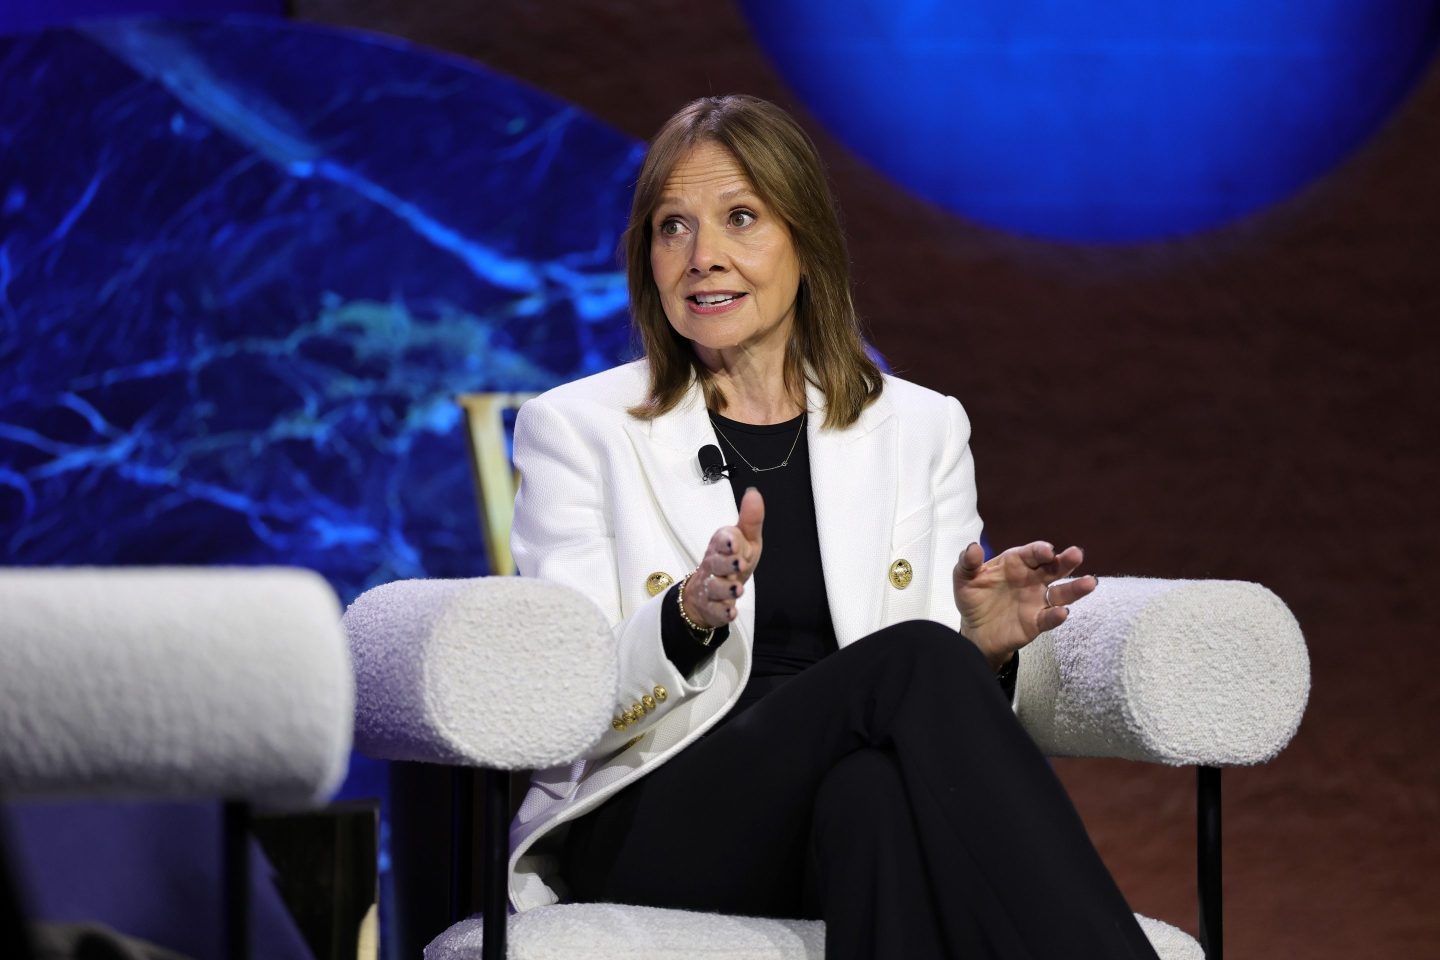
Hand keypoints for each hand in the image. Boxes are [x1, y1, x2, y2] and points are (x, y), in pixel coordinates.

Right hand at [683, 487, 763, 628]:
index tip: (734, 541)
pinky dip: (722, 612)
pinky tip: (730, 612)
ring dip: (725, 589)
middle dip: (726, 563)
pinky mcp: (711, 607)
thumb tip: (754, 493)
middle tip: (739, 563)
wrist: (707, 593)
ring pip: (714, 587)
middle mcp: (712, 565)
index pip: (720, 540)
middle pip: (715, 563)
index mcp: (720, 545)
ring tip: (737, 589)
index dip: (727, 541)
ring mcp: (710, 586)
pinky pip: (714, 611)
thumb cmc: (730, 561)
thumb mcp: (745, 540)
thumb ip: (750, 520)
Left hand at [951, 541, 1096, 669]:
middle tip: (1077, 554)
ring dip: (1075, 588)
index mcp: (1016, 563)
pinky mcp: (1036, 622)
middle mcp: (1032, 579)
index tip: (1047, 551)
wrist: (974, 630)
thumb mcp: (964, 578)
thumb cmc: (973, 598)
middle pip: (1053, 568)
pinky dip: (1056, 616)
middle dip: (1066, 561)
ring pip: (1061, 593)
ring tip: (1090, 582)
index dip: (1040, 550)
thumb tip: (973, 547)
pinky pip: (1049, 618)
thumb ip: (967, 563)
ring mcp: (1037, 600)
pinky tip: (1062, 612)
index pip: (1032, 553)